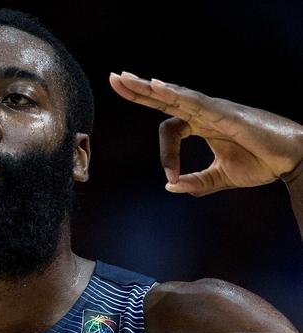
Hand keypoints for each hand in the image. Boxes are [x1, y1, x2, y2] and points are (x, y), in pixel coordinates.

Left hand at [109, 71, 302, 195]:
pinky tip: (157, 87)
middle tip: (114, 78)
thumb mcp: (221, 178)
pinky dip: (175, 94)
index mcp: (202, 124)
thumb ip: (197, 183)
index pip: (169, 128)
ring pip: (175, 95)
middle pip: (165, 98)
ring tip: (125, 80)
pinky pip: (195, 101)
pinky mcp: (225, 112)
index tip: (171, 177)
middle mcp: (205, 112)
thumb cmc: (261, 162)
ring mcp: (214, 109)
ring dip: (149, 88)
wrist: (292, 160)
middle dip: (139, 90)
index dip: (166, 155)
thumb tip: (170, 187)